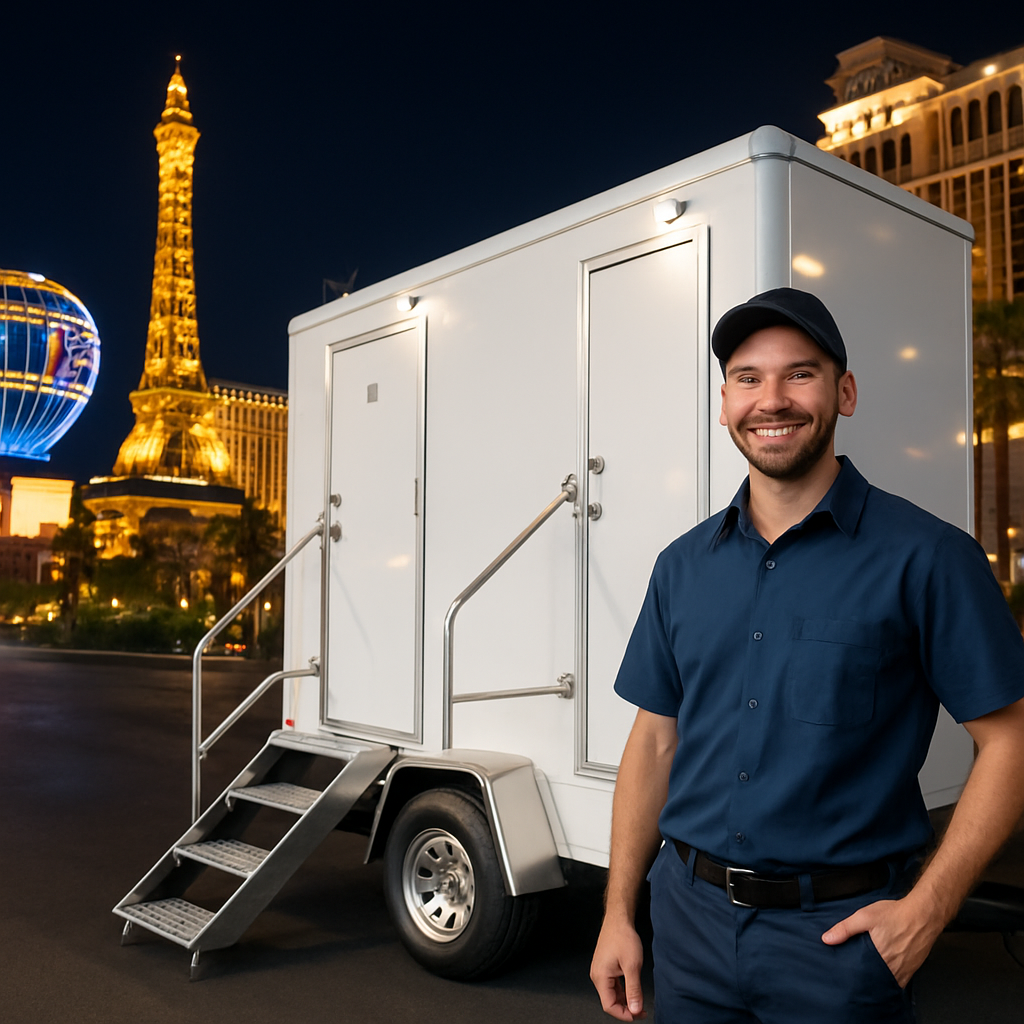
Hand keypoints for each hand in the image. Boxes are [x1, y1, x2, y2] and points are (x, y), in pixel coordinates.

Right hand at [590, 916, 646, 1019]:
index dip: (624, 1014)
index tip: (637, 1015)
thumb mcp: (632, 965)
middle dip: (626, 1008)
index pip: (609, 1005)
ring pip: (612, 993)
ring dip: (625, 999)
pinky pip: (612, 985)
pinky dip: (622, 990)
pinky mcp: (604, 967)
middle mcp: (597, 975)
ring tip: (639, 1000)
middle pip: (610, 1001)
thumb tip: (635, 1010)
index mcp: (600, 976)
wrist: (618, 919)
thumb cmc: (623, 937)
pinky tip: (632, 989)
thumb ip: (634, 990)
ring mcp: (600, 971)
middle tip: (642, 1009)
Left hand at [821, 896, 942, 987]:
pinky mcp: (913, 968)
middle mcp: (894, 968)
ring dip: (878, 978)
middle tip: (857, 972)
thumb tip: (827, 939)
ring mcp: (905, 970)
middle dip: (866, 978)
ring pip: (888, 981)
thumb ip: (845, 928)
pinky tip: (884, 966)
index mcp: (880, 958)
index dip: (855, 977)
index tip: (848, 975)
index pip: (864, 977)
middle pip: (875, 980)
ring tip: (869, 970)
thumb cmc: (896, 914)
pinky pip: (900, 978)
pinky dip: (891, 975)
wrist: (923, 914)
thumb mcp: (865, 917)